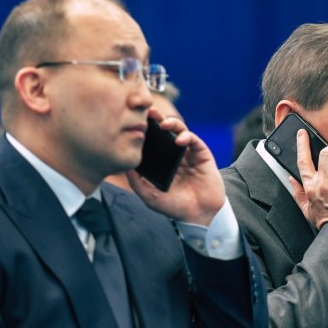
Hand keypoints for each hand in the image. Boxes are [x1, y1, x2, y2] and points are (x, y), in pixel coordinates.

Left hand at [127, 109, 224, 225]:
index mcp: (160, 163)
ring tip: (163, 124)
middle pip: (163, 132)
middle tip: (147, 112)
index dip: (143, 132)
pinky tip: (179, 140)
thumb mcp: (151, 197)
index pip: (150, 142)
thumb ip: (138, 183)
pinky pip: (193, 139)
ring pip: (179, 130)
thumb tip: (125, 167)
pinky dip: (186, 136)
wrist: (200, 214)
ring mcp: (187, 153)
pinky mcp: (201, 153)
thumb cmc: (176, 207)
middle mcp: (173, 155)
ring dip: (171, 123)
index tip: (132, 123)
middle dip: (155, 119)